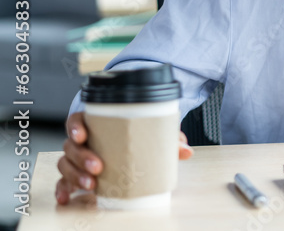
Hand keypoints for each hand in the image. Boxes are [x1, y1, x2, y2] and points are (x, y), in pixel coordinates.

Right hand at [55, 111, 193, 204]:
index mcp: (96, 124)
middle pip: (71, 146)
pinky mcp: (75, 174)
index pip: (77, 120)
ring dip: (75, 174)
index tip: (82, 134)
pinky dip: (62, 190)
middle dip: (82, 157)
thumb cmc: (136, 135)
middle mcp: (82, 141)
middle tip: (97, 166)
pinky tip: (66, 198)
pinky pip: (63, 182)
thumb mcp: (150, 133)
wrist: (131, 143)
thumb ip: (167, 139)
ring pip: (66, 164)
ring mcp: (76, 158)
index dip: (76, 127)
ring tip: (91, 184)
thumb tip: (186, 151)